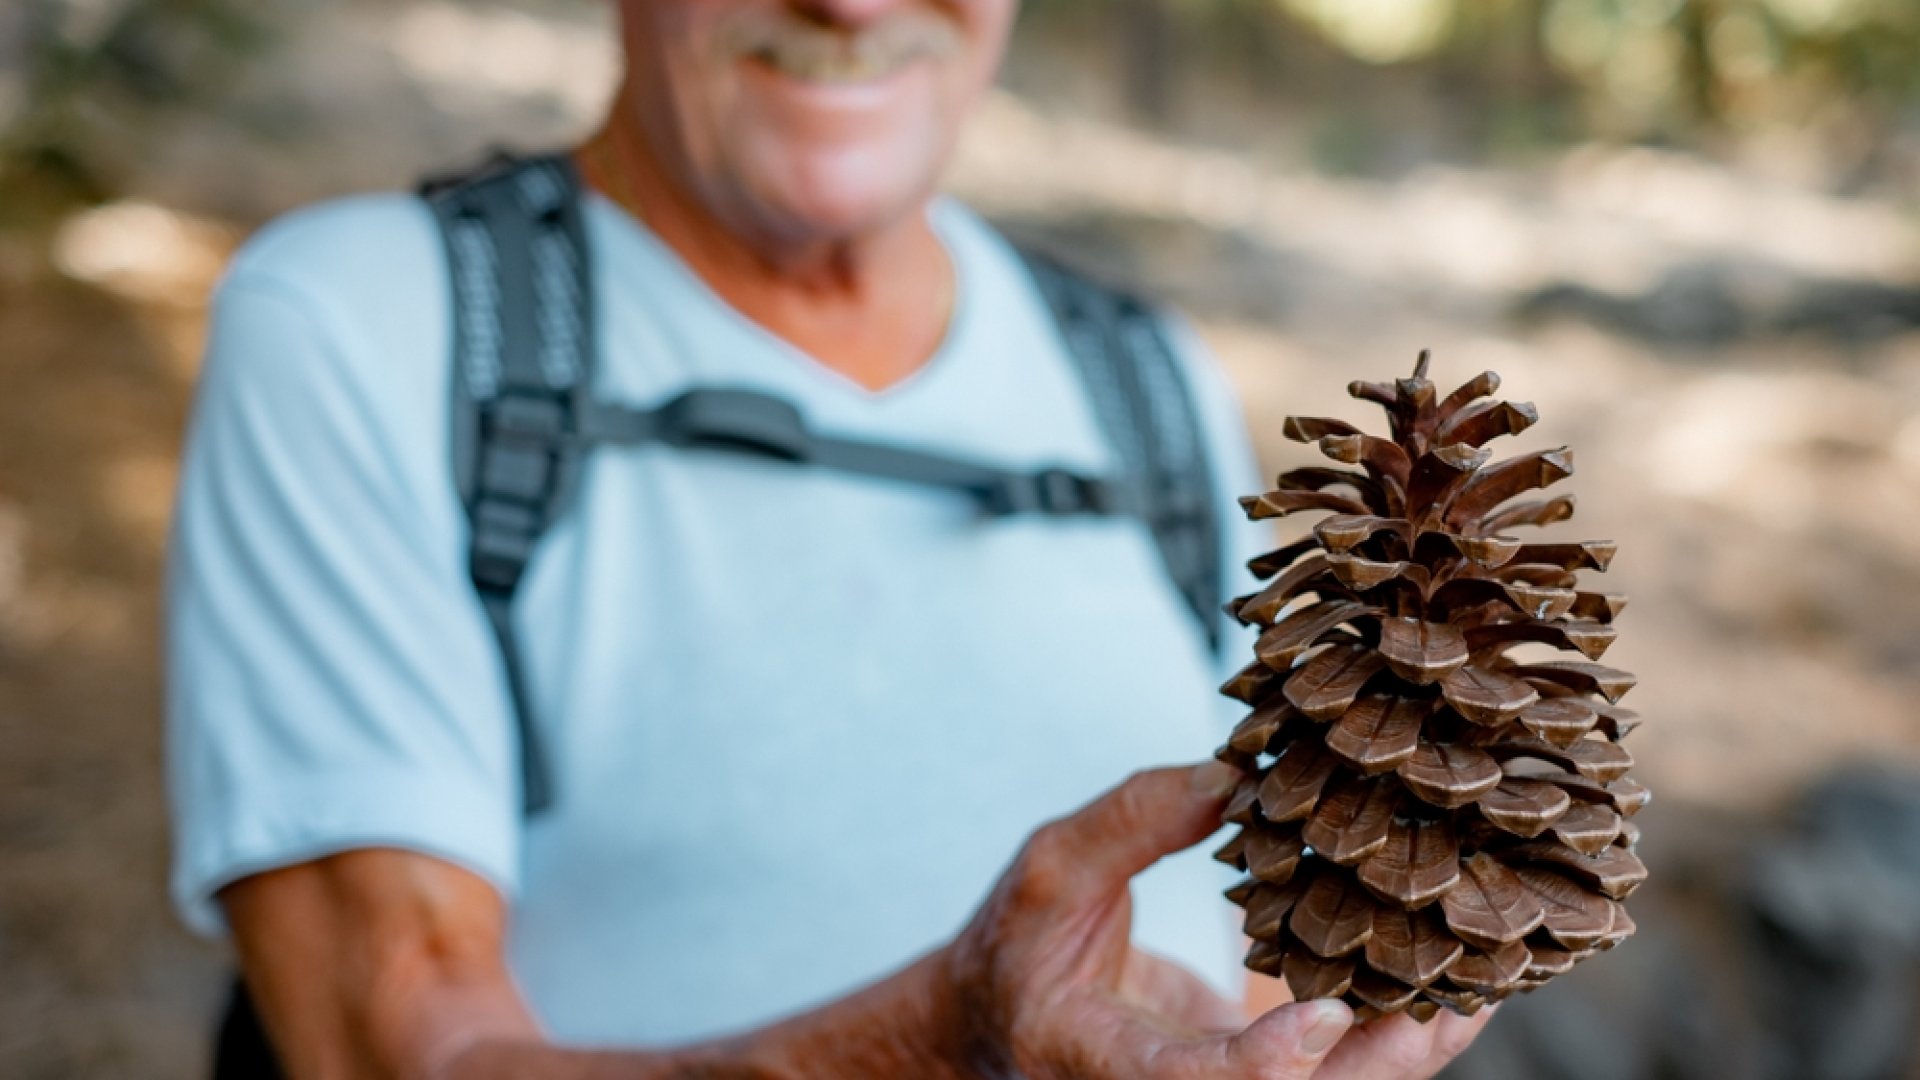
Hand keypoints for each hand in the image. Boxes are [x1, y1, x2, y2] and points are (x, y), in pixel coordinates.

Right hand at [936, 762, 1492, 1078]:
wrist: (1007, 1020)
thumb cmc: (1016, 948)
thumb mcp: (1049, 872)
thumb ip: (1131, 823)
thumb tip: (1233, 774)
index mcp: (1101, 1061)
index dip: (1263, 1063)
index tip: (1326, 1016)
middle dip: (1384, 1061)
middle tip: (1457, 995)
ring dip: (1412, 1044)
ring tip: (1482, 976)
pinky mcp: (1255, 1071)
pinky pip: (1339, 1065)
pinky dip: (1397, 1022)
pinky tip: (1450, 969)